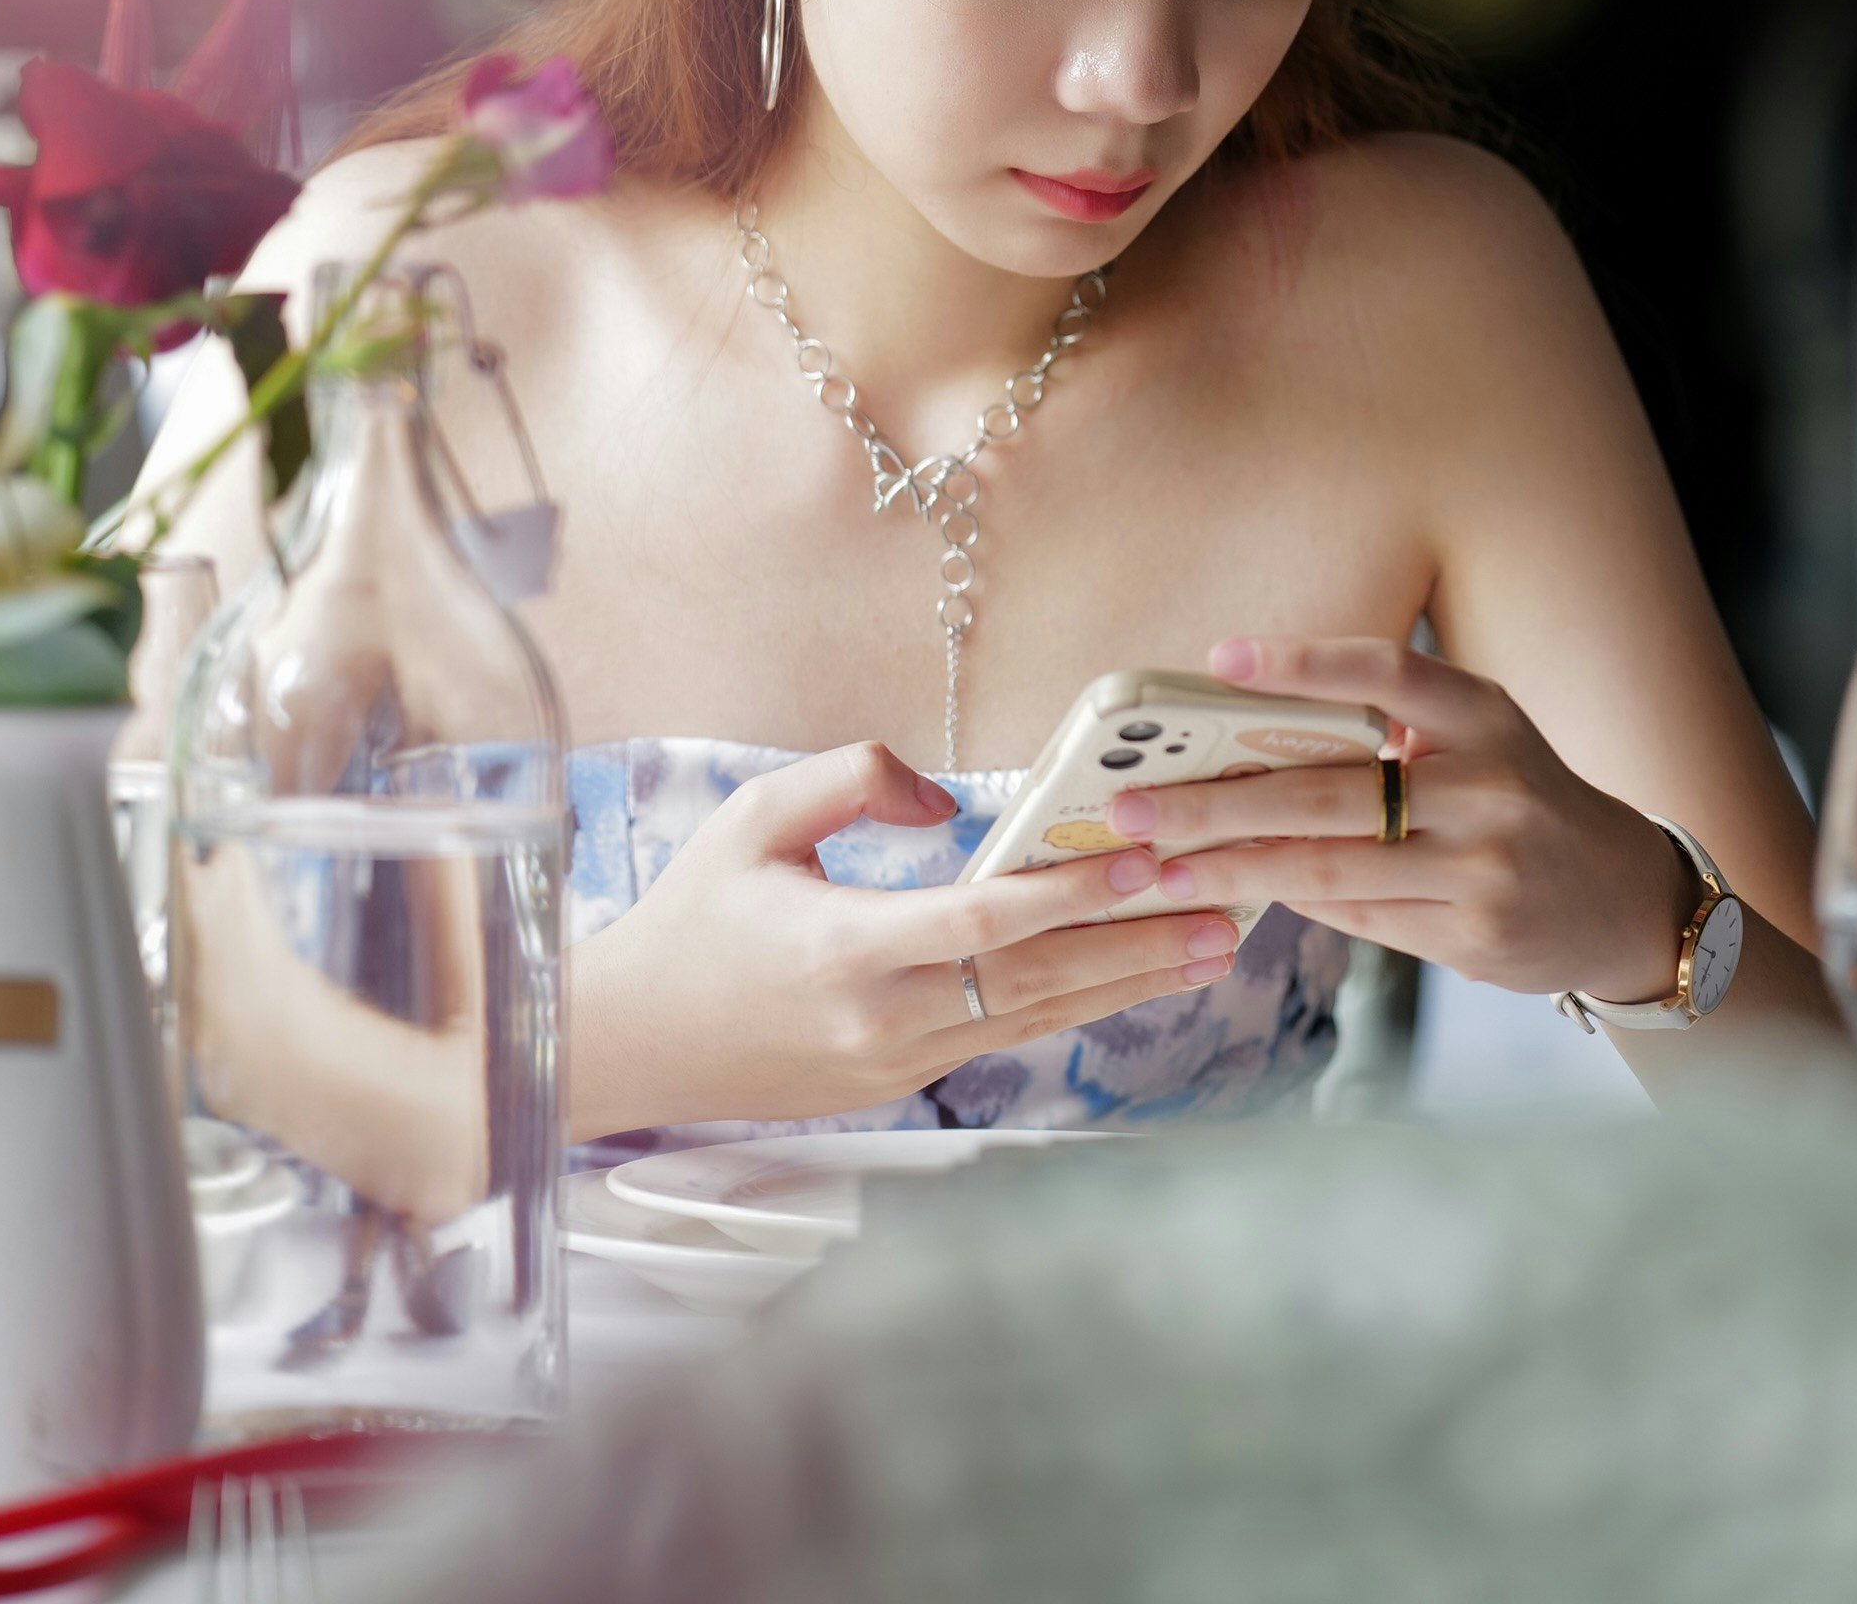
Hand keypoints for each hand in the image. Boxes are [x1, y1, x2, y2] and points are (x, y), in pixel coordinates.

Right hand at [569, 744, 1246, 1134]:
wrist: (630, 1045)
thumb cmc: (691, 919)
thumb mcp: (753, 817)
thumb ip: (853, 775)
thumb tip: (950, 796)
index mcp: (844, 950)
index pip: (985, 922)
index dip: (1072, 895)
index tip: (1147, 865)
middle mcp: (883, 1019)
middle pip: (1038, 981)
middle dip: (1140, 945)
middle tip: (1226, 911)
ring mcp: (897, 1063)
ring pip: (1037, 1019)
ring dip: (1129, 982)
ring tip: (1211, 948)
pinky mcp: (902, 1082)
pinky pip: (1004, 1034)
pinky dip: (1074, 1003)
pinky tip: (1130, 978)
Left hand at [1095, 636, 1697, 1004]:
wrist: (1621, 898)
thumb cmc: (1520, 801)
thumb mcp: (1479, 741)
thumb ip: (1388, 735)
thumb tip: (1246, 740)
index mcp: (1485, 714)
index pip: (1387, 674)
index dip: (1304, 664)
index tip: (1220, 660)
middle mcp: (1490, 784)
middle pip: (1331, 791)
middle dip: (1219, 801)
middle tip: (1134, 804)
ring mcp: (1484, 866)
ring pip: (1331, 867)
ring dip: (1231, 867)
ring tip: (1157, 864)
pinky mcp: (1474, 935)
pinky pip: (1359, 915)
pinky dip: (1288, 901)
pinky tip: (1230, 893)